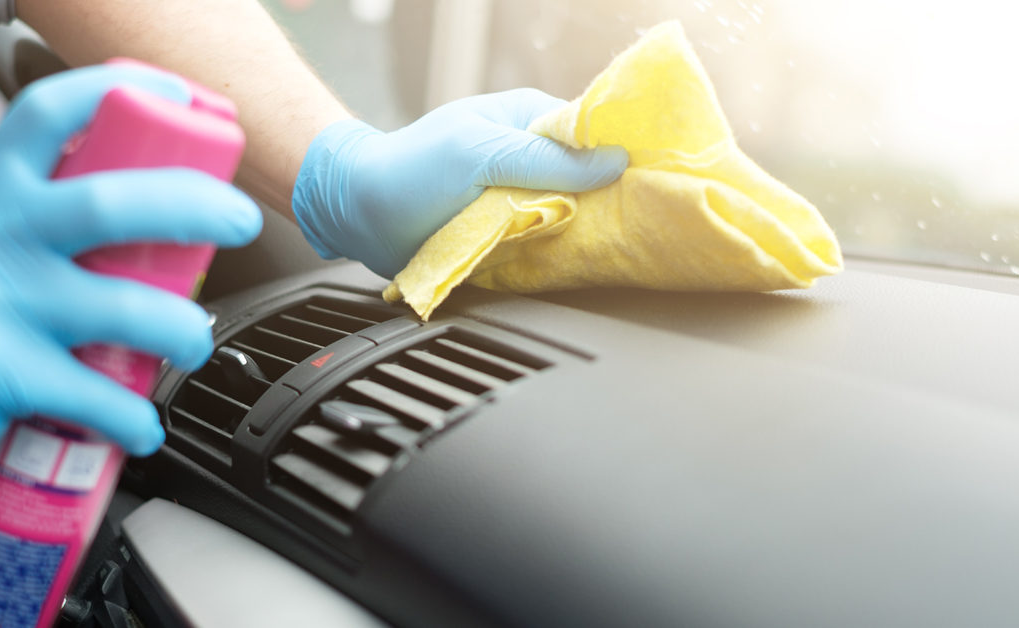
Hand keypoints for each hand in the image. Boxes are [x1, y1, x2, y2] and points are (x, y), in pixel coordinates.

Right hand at [0, 65, 261, 517]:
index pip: (54, 111)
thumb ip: (33, 211)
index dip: (128, 91)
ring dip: (184, 331)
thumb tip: (137, 201)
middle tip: (241, 222)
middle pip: (116, 202)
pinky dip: (133, 417)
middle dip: (199, 208)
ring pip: (126, 308)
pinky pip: (94, 395)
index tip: (185, 101)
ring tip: (193, 343)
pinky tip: (141, 426)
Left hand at [292, 88, 628, 277]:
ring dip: (588, 234)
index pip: (594, 133)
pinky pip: (547, 246)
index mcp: (529, 121)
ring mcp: (521, 199)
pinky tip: (581, 266)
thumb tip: (614, 162)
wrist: (359, 214)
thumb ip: (544, 160)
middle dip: (614, 200)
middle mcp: (532, 160)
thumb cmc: (410, 170)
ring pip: (574, 217)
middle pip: (591, 180)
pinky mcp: (509, 236)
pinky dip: (560, 256)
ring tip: (621, 249)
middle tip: (646, 225)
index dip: (625, 154)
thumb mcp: (479, 153)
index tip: (659, 179)